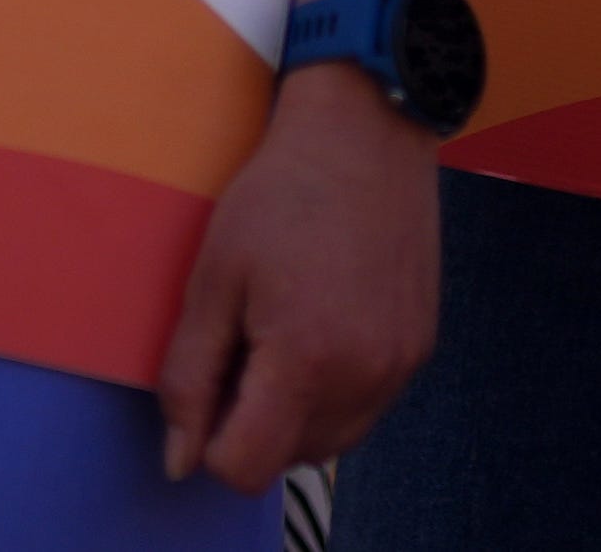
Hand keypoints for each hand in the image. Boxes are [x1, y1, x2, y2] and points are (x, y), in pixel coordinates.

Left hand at [152, 64, 437, 491]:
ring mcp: (400, 366)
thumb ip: (189, 378)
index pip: (245, 468)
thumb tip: (180, 462)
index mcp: (305, 362)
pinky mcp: (420, 348)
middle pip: (288, 459)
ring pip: (330, 441)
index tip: (208, 380)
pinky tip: (322, 324)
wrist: (367, 131)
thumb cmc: (281, 194)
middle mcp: (364, 379)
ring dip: (295, 413)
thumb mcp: (213, 278)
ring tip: (283, 332)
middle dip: (253, 422)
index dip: (210, 441)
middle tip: (244, 341)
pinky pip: (366, 407)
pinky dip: (335, 390)